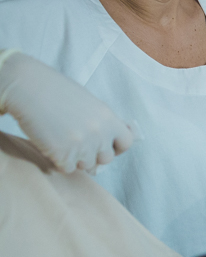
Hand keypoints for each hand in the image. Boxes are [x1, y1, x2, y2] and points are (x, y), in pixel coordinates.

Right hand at [0, 51, 132, 172]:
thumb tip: (113, 139)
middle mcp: (100, 134)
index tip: (107, 146)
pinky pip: (67, 169)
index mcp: (109, 119)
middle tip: (77, 143)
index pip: (126, 142)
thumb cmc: (56, 92)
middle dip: (93, 155)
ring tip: (61, 139)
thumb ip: (103, 122)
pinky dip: (59, 161)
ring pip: (86, 165)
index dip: (117, 147)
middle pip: (106, 159)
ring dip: (75, 158)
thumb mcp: (90, 103)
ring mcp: (82, 146)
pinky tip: (51, 144)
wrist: (28, 88)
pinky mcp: (63, 155)